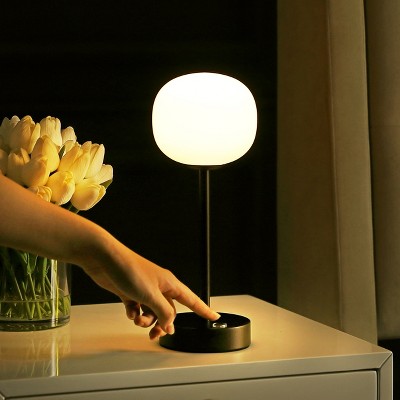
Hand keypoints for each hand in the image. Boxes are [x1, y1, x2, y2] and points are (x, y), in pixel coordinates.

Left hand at [81, 238, 219, 338]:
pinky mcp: (130, 291)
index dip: (203, 309)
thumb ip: (163, 312)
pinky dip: (134, 313)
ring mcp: (144, 289)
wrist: (105, 259)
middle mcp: (159, 287)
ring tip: (137, 319)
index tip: (214, 316)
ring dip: (145, 320)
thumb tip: (170, 325)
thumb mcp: (150, 295)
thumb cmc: (130, 270)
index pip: (191, 299)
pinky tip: (130, 311)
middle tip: (155, 334)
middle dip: (162, 323)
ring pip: (151, 311)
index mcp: (169, 284)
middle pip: (168, 311)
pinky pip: (137, 308)